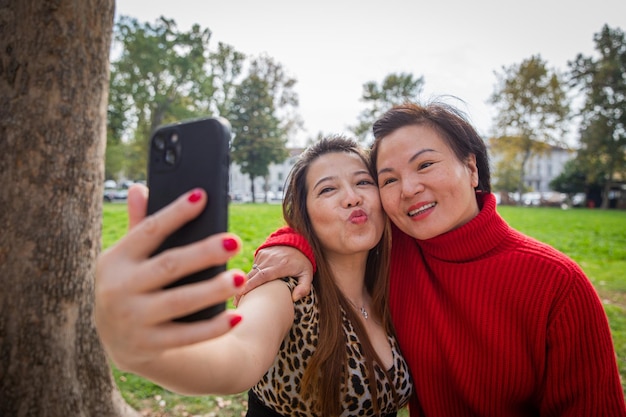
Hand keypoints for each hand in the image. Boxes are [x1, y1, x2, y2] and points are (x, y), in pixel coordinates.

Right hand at [95, 185, 245, 372]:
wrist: (118, 340)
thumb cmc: (132, 285)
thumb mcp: (128, 258)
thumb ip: (139, 225)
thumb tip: (139, 188)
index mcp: (115, 260)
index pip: (148, 231)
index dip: (175, 213)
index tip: (202, 196)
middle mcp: (118, 290)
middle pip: (169, 265)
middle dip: (203, 253)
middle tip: (235, 241)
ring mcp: (132, 320)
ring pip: (180, 302)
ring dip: (213, 290)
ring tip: (240, 277)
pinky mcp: (148, 346)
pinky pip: (186, 336)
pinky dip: (212, 328)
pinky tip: (236, 317)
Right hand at [237, 246, 312, 303]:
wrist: (299, 241)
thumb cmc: (303, 262)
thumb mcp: (308, 274)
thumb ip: (304, 287)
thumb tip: (295, 299)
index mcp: (280, 265)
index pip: (262, 276)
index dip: (250, 286)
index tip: (241, 295)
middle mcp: (270, 259)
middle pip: (252, 275)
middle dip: (242, 289)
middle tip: (237, 303)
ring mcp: (264, 255)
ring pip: (251, 271)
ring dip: (244, 283)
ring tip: (239, 298)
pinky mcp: (261, 253)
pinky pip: (254, 266)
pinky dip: (251, 276)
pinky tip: (248, 286)